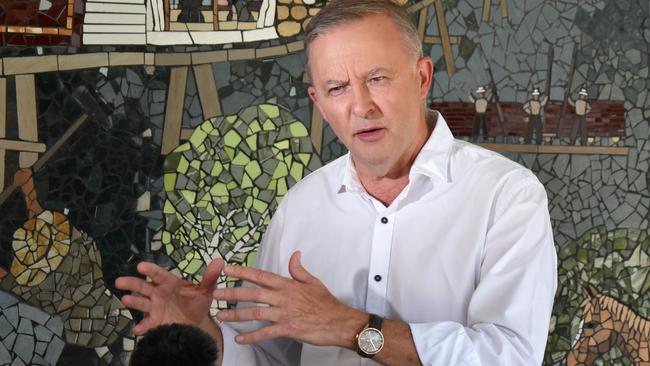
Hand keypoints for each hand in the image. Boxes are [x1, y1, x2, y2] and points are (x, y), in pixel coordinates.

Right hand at [115, 259, 224, 334]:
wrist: (195, 323)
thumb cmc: (197, 302)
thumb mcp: (206, 290)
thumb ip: (210, 277)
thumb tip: (220, 262)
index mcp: (169, 282)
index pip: (158, 274)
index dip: (150, 270)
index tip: (141, 266)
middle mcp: (158, 293)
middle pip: (143, 287)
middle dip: (131, 283)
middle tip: (120, 281)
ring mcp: (155, 308)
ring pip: (141, 303)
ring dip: (133, 301)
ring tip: (126, 299)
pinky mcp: (155, 322)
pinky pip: (146, 323)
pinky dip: (142, 326)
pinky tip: (138, 329)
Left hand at [213, 251, 366, 347]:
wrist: (339, 322)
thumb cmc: (326, 303)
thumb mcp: (313, 282)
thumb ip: (299, 270)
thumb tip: (294, 254)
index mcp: (288, 285)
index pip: (261, 275)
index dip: (242, 271)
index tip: (227, 269)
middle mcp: (283, 297)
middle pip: (253, 293)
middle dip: (232, 293)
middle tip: (215, 294)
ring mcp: (285, 314)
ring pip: (255, 313)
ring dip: (236, 314)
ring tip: (221, 315)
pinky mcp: (288, 329)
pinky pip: (266, 333)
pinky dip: (252, 336)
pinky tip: (240, 338)